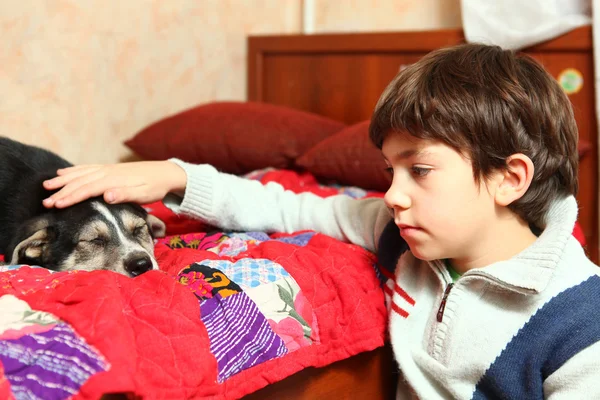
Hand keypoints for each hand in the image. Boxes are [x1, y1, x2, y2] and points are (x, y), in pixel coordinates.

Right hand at [42, 160, 186, 207]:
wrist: (166, 173)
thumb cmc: (155, 187)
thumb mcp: (144, 194)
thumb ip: (125, 195)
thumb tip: (106, 196)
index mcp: (113, 180)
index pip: (88, 189)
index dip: (71, 197)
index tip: (56, 205)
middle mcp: (107, 172)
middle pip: (80, 182)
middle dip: (62, 192)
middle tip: (45, 202)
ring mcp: (107, 169)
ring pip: (80, 173)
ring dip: (63, 180)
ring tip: (47, 186)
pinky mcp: (109, 169)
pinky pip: (87, 168)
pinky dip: (73, 170)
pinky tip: (64, 172)